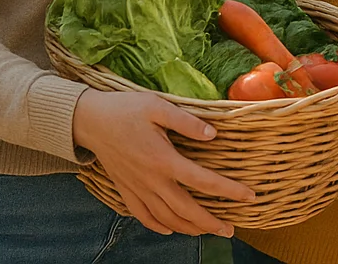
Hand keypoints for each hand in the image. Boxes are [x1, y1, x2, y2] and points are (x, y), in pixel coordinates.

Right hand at [72, 89, 255, 236]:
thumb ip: (187, 121)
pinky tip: (170, 229)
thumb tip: (213, 134)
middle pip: (185, 209)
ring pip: (165, 218)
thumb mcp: (158, 106)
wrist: (89, 121)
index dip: (228, 190)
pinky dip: (158, 226)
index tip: (248, 196)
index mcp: (163, 159)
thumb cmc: (125, 109)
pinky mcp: (125, 190)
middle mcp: (151, 179)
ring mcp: (136, 188)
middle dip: (210, 222)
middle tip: (230, 229)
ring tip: (207, 231)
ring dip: (188, 228)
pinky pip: (142, 216)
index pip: (203, 180)